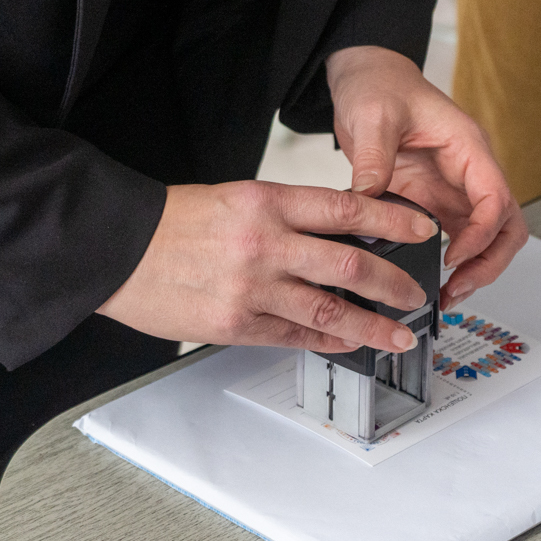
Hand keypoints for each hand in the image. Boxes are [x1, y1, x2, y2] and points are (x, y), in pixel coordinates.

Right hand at [97, 181, 439, 352]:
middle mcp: (264, 243)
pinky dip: (328, 340)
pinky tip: (349, 342)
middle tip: (418, 293)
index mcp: (266, 201)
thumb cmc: (174, 222)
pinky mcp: (236, 323)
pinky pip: (295, 336)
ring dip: (373, 325)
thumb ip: (288, 216)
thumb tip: (342, 234)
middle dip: (394, 281)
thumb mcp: (236, 198)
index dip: (393, 220)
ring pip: (330, 310)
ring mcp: (251, 287)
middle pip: (350, 262)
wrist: (117, 249)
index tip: (423, 230)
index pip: (346, 207)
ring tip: (398, 334)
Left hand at [326, 45, 526, 309]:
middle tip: (458, 289)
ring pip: (487, 239)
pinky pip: (455, 239)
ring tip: (447, 296)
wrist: (368, 78)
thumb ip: (373, 158)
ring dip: (475, 269)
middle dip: (489, 262)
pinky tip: (431, 281)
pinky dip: (451, 264)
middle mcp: (469, 172)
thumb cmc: (380, 86)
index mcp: (467, 147)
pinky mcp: (434, 202)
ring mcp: (454, 189)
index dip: (482, 233)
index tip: (454, 257)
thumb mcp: (372, 115)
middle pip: (506, 226)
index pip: (495, 197)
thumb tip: (369, 197)